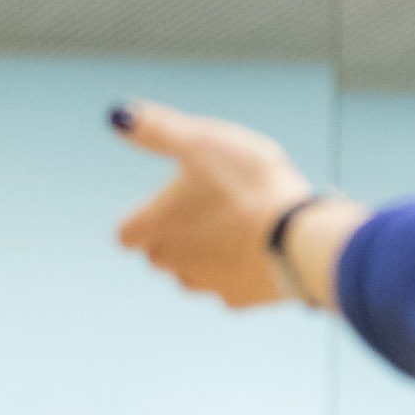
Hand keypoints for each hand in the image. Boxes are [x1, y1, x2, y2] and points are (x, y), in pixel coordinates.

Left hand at [112, 101, 313, 307]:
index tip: (159, 207)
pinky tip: (257, 252)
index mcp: (156, 226)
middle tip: (201, 213)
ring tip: (231, 232)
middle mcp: (174, 261)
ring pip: (192, 275)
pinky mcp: (241, 300)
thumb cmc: (246, 184)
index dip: (141, 219)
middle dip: (173, 238)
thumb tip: (117, 114)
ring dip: (203, 258)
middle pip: (159, 256)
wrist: (297, 237)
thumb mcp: (200, 141)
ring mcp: (207, 284)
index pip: (126, 234)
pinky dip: (238, 273)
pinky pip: (230, 289)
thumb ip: (157, 129)